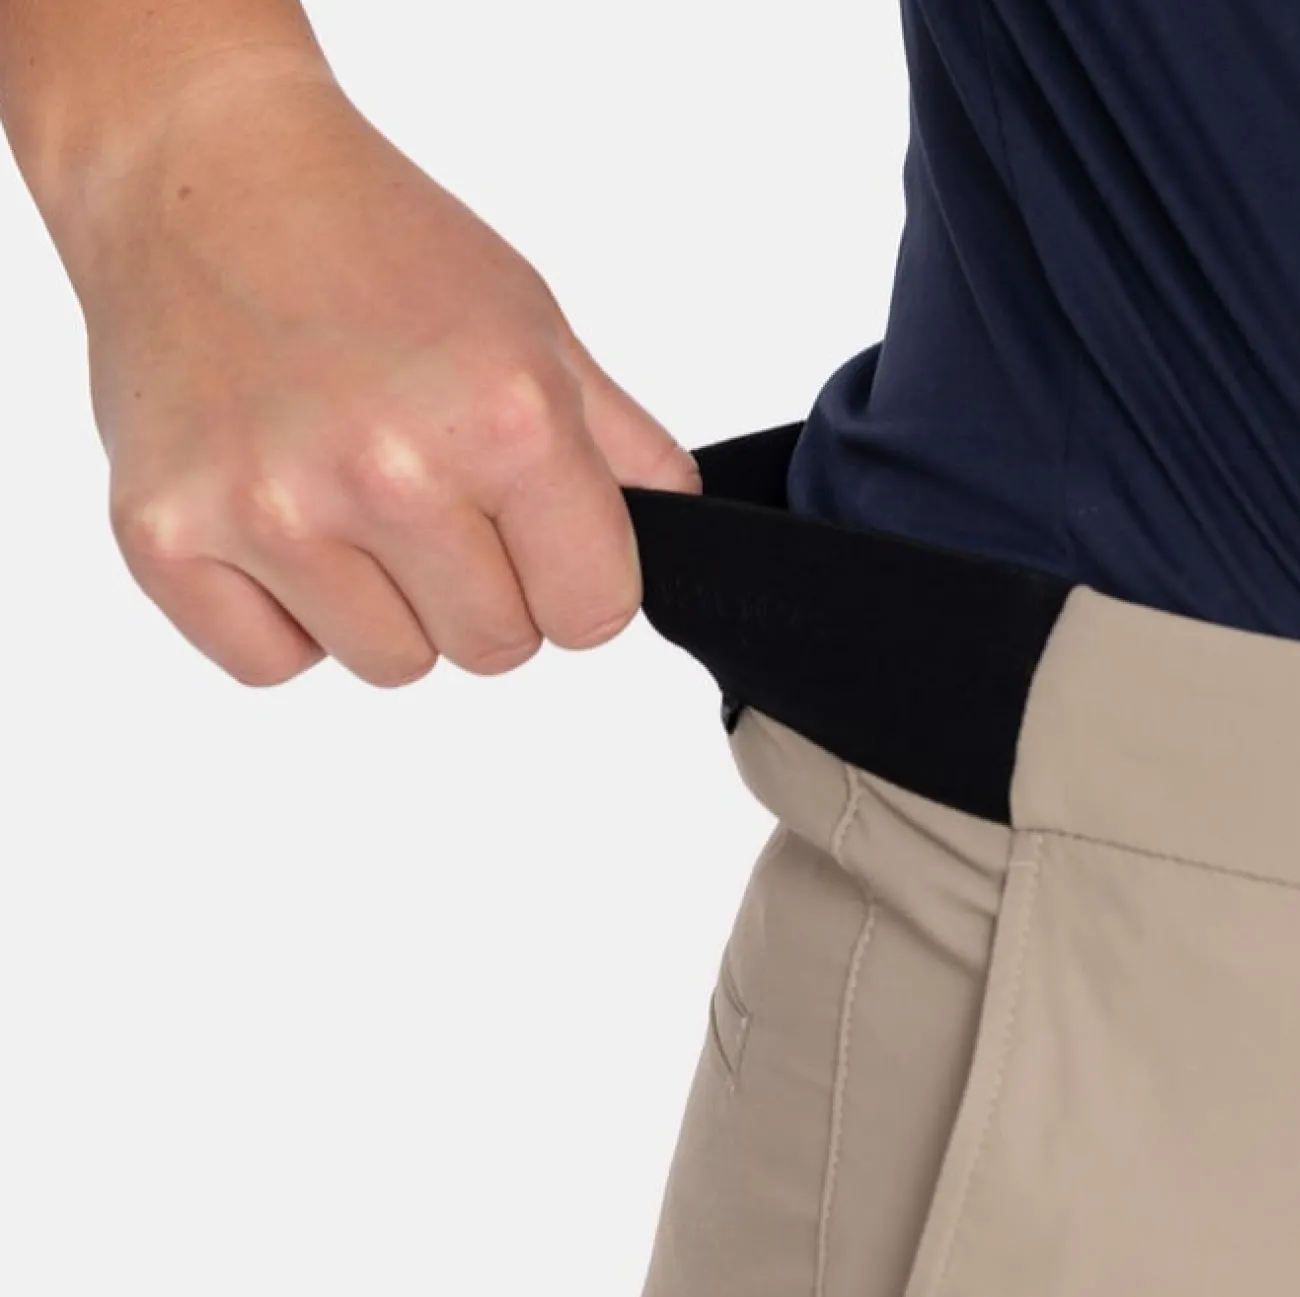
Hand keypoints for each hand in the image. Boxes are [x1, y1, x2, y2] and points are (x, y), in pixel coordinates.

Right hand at [72, 54, 700, 686]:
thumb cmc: (372, 240)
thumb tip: (677, 528)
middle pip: (496, 650)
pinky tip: (286, 527)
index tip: (544, 544)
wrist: (200, 174)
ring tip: (355, 502)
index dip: (579, 585)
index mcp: (505, 420)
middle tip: (438, 500)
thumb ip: (622, 444)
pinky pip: (274, 664)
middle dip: (487, 593)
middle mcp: (391, 474)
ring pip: (392, 665)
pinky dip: (291, 620)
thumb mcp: (534, 324)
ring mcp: (272, 512)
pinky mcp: (167, 537)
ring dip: (391, 609)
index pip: (595, 614)